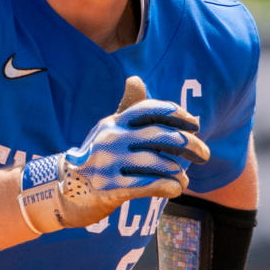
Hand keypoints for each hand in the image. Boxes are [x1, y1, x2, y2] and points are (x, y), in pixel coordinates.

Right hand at [19, 76, 209, 232]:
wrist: (64, 191)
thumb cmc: (96, 158)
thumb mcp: (109, 130)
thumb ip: (127, 109)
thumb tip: (136, 79)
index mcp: (114, 122)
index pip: (150, 109)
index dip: (177, 114)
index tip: (196, 125)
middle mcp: (111, 138)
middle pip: (161, 136)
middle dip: (190, 145)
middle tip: (205, 155)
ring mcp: (109, 163)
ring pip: (158, 162)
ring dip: (179, 171)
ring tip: (185, 178)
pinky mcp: (109, 188)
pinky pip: (148, 185)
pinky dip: (168, 186)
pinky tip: (177, 189)